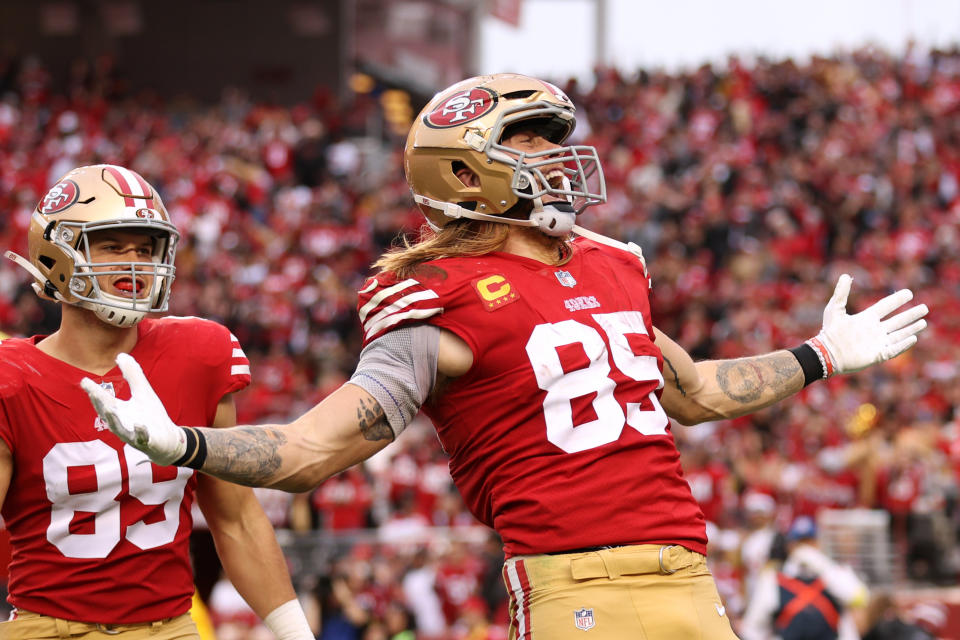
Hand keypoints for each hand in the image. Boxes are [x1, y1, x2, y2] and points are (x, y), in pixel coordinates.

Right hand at [81, 353, 186, 464]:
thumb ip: (132, 374)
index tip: (84, 380)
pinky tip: (140, 424)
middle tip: (92, 392)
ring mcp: (133, 435)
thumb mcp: (142, 392)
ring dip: (114, 420)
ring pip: (120, 429)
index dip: (94, 391)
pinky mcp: (147, 442)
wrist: (167, 439)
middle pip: (108, 414)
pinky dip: (140, 432)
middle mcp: (122, 424)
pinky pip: (142, 438)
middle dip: (100, 404)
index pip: (104, 400)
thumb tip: (120, 355)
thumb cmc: (151, 416)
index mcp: (119, 411)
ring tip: (110, 408)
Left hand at [813, 274, 927, 375]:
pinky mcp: (877, 355)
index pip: (885, 307)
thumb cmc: (830, 331)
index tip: (909, 293)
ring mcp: (877, 343)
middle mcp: (874, 330)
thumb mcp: (835, 309)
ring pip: (899, 334)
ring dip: (911, 328)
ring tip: (923, 322)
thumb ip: (841, 292)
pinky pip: (894, 349)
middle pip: (897, 321)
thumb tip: (845, 275)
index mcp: (866, 318)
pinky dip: (904, 344)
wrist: (826, 353)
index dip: (897, 300)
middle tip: (925, 308)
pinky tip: (913, 338)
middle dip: (911, 315)